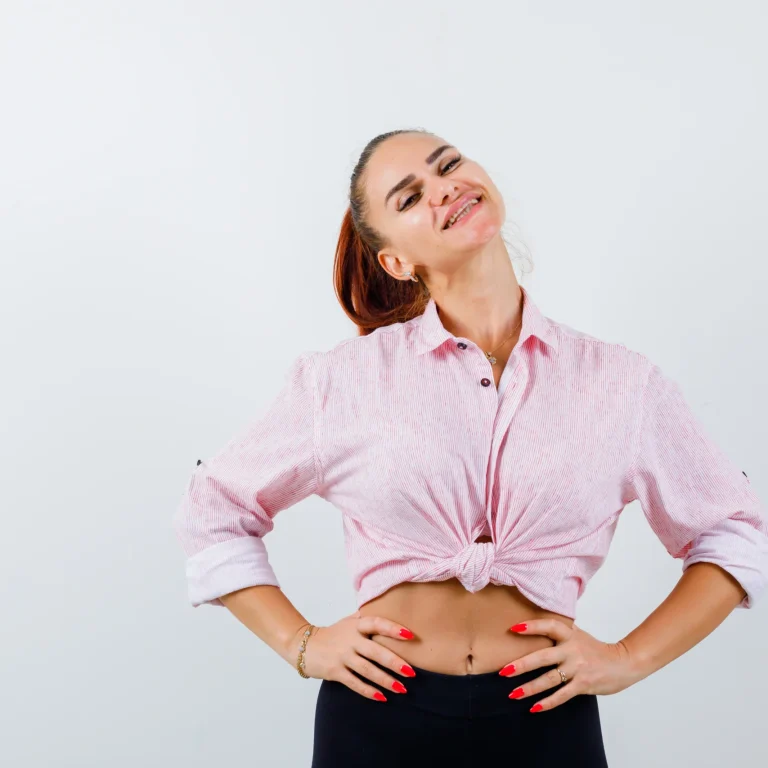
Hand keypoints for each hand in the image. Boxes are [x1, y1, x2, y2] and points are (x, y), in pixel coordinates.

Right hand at [293, 611, 417, 701]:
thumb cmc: (333, 633)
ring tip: (401, 688)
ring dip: (385, 680)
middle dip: (394, 662)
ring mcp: (342, 656)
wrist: (305, 646)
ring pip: (367, 670)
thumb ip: (367, 618)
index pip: (376, 623)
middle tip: (411, 673)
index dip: (392, 628)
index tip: (409, 635)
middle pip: (375, 651)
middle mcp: (350, 640)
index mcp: (356, 626)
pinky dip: (368, 691)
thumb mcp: (349, 621)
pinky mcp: (335, 671)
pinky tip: (381, 697)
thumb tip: (390, 612)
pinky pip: (354, 683)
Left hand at [498, 619, 641, 712]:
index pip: (549, 626)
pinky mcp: (583, 684)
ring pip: (549, 679)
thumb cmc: (596, 649)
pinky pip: (562, 695)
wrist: (624, 663)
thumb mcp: (579, 635)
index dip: (532, 626)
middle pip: (543, 657)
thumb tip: (538, 626)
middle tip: (504, 671)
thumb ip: (561, 631)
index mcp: (570, 635)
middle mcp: (572, 650)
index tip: (514, 628)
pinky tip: (534, 707)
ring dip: (530, 688)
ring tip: (513, 694)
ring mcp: (578, 668)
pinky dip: (548, 702)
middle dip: (522, 665)